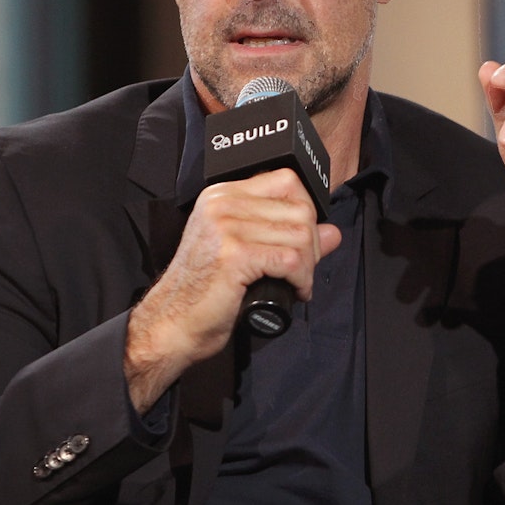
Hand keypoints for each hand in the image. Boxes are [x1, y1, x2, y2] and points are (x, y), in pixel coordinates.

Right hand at [125, 168, 341, 411]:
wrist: (171, 324)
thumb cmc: (204, 292)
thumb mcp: (244, 253)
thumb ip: (285, 236)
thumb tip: (332, 232)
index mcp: (222, 195)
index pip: (286, 181)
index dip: (306, 211)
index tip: (304, 240)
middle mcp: (222, 204)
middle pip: (299, 209)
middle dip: (312, 244)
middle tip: (302, 269)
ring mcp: (227, 227)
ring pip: (300, 235)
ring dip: (308, 265)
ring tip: (298, 283)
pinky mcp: (234, 255)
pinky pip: (291, 260)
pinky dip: (301, 279)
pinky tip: (295, 291)